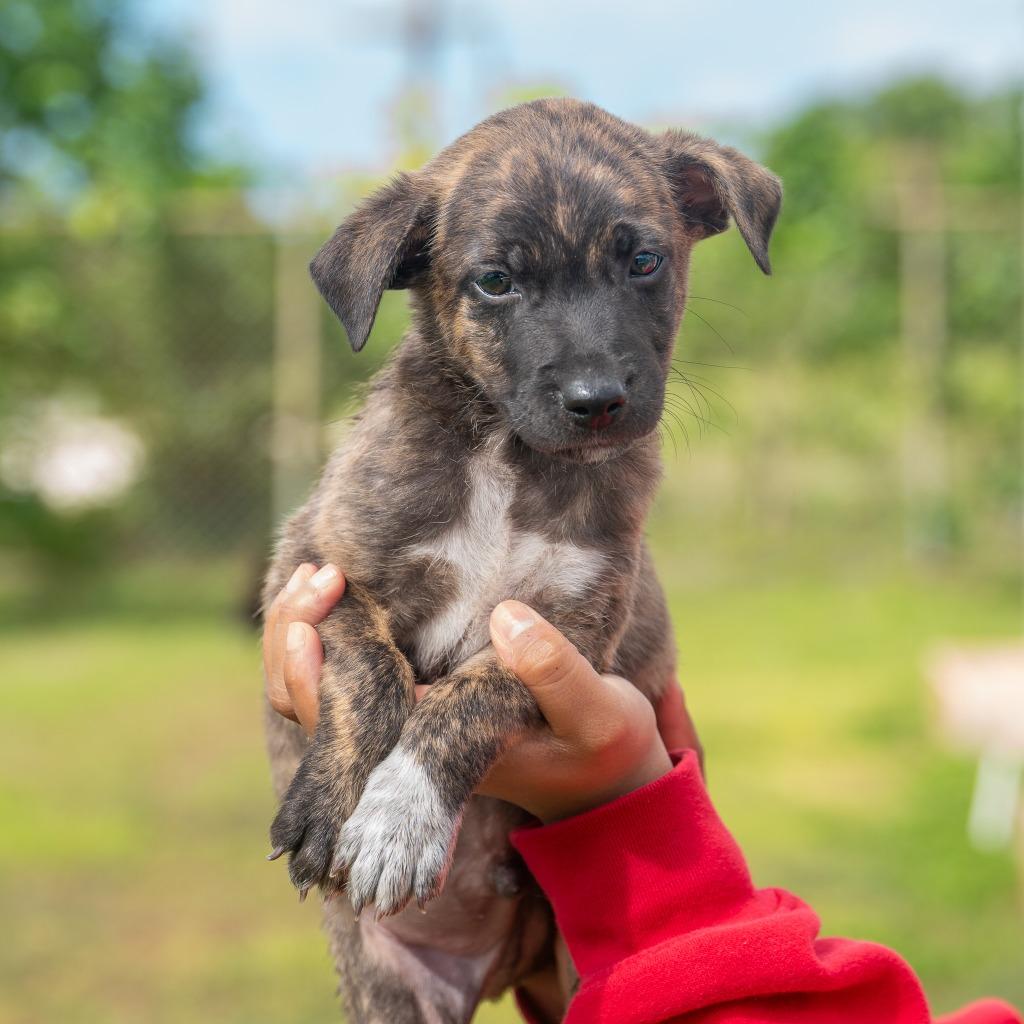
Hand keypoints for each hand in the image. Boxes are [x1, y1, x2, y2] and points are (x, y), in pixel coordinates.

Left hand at [263, 570, 700, 820]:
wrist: (604, 768)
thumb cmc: (602, 744)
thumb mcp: (597, 711)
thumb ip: (555, 672)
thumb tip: (505, 619)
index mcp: (436, 756)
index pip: (347, 727)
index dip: (316, 666)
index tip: (330, 592)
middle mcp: (406, 746)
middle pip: (313, 707)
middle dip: (296, 637)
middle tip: (320, 572)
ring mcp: (406, 723)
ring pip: (322, 689)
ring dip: (305, 631)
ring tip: (320, 571)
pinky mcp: (416, 698)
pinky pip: (350, 671)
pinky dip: (334, 630)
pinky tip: (342, 583)